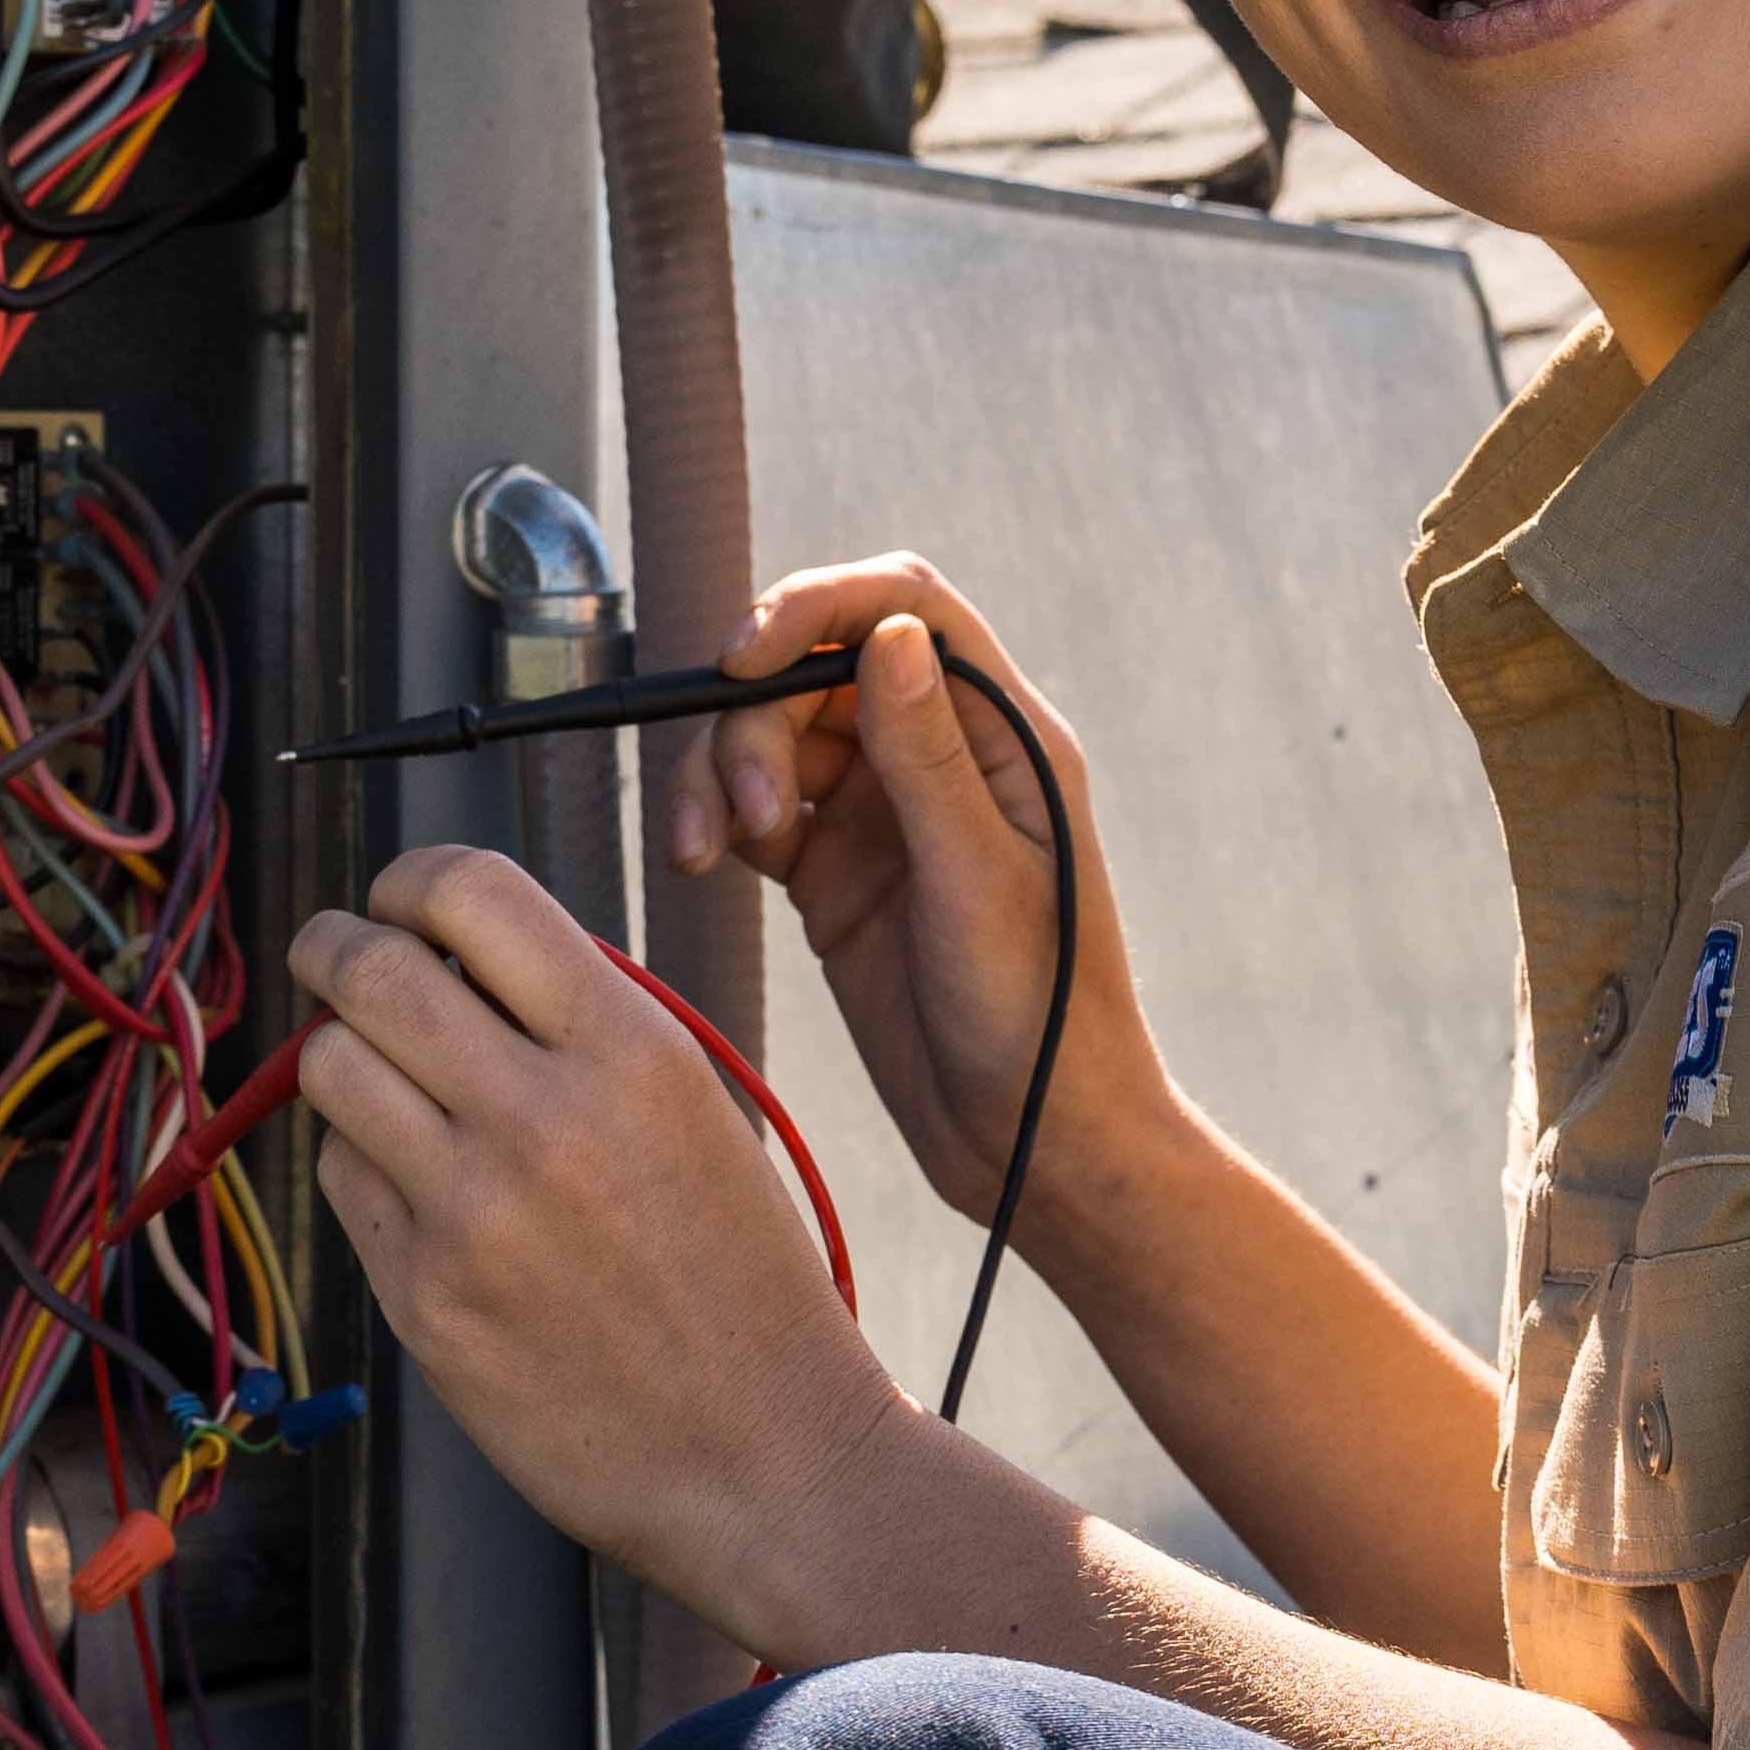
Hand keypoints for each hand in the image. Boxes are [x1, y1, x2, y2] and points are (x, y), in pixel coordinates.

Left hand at [289, 845, 903, 1616]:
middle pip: (367, 968)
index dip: (406, 879)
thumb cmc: (738, 1280)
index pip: (469, 891)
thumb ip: (584, 1024)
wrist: (766, 1456)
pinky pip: (342, 1183)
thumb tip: (453, 956)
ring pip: (329, 1071)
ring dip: (339, 1061)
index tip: (397, 901)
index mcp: (632, 1049)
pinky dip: (361, 1168)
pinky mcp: (424, 1301)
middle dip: (332, 947)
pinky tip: (418, 1193)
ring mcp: (472, 1214)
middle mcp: (544, 1117)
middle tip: (334, 958)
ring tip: (383, 1086)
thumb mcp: (696, 1109)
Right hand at [658, 558, 1178, 1264]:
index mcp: (1003, 737)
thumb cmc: (1043, 1017)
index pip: (903, 610)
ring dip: (722, 773)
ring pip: (771, 737)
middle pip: (813, 671)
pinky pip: (756, 809)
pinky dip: (717, 821)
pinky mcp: (833, 870)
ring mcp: (881, 813)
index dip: (817, 607)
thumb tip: (891, 635)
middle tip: (744, 811)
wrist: (1028, 1141)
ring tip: (710, 850)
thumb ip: (928, 757)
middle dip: (753, 719)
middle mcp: (939, 758)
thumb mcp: (981, 881)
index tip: (743, 655)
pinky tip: (706, 861)